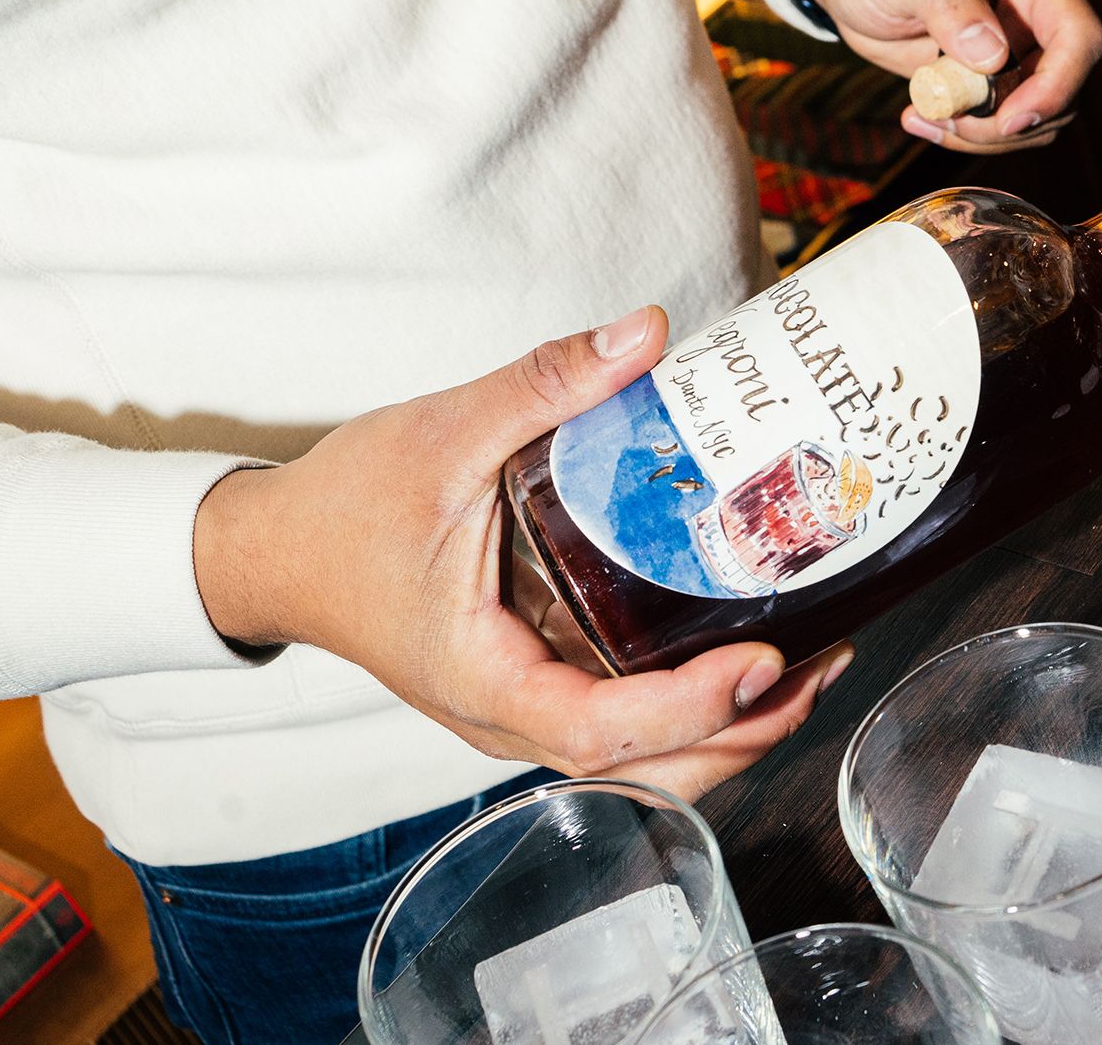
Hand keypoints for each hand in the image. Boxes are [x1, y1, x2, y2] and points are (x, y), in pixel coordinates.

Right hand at [191, 307, 852, 800]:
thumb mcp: (443, 434)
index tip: (764, 662)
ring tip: (813, 669)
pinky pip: (629, 726)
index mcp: (480, 678)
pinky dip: (697, 710)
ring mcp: (524, 714)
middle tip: (824, 666)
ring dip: (733, 730)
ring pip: (645, 761)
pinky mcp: (538, 689)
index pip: (600, 730)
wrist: (276, 551)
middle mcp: (506, 718)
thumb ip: (545, 382)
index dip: (691, 707)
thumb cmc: (344, 509)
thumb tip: (646, 332)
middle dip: (744, 734)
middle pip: (646, 770)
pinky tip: (752, 658)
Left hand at [797, 0, 1101, 153]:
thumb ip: (945, 2)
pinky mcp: (991, 75)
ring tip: (926, 115)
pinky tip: (921, 117)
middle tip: (950, 120)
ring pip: (1036, 113)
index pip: (1079, 33)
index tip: (1009, 119)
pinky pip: (1001, 121)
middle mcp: (1032, 8)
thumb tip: (992, 54)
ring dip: (986, 133)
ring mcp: (1015, 45)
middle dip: (1012, 119)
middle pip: (1064, 84)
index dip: (1059, 83)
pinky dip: (967, 132)